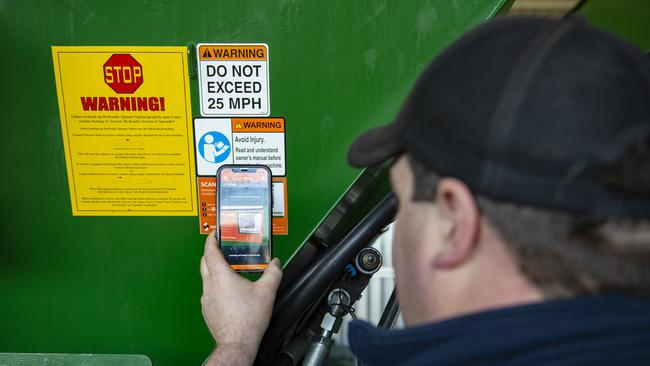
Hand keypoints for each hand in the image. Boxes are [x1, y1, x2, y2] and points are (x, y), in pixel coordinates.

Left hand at [200, 231, 281, 365]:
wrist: (237, 343)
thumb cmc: (248, 320)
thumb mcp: (267, 292)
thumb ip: (273, 273)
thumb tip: (275, 264)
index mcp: (221, 277)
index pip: (210, 251)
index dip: (212, 240)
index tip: (215, 234)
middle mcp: (210, 286)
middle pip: (205, 262)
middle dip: (213, 253)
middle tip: (224, 249)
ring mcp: (206, 299)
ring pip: (207, 278)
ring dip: (216, 271)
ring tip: (232, 271)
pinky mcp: (207, 310)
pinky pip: (210, 292)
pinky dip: (217, 286)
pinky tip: (231, 292)